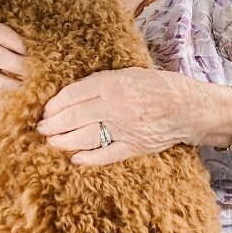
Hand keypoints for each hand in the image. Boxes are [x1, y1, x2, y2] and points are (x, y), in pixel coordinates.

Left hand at [36, 68, 199, 165]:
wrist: (190, 107)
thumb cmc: (159, 86)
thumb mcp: (129, 74)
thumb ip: (102, 83)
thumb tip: (73, 94)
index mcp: (113, 84)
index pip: (73, 95)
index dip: (54, 104)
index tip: (45, 110)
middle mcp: (116, 106)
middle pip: (74, 117)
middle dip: (52, 124)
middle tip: (40, 128)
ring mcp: (125, 129)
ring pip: (85, 137)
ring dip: (64, 141)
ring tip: (51, 141)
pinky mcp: (135, 147)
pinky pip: (107, 155)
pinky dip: (89, 158)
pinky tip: (75, 159)